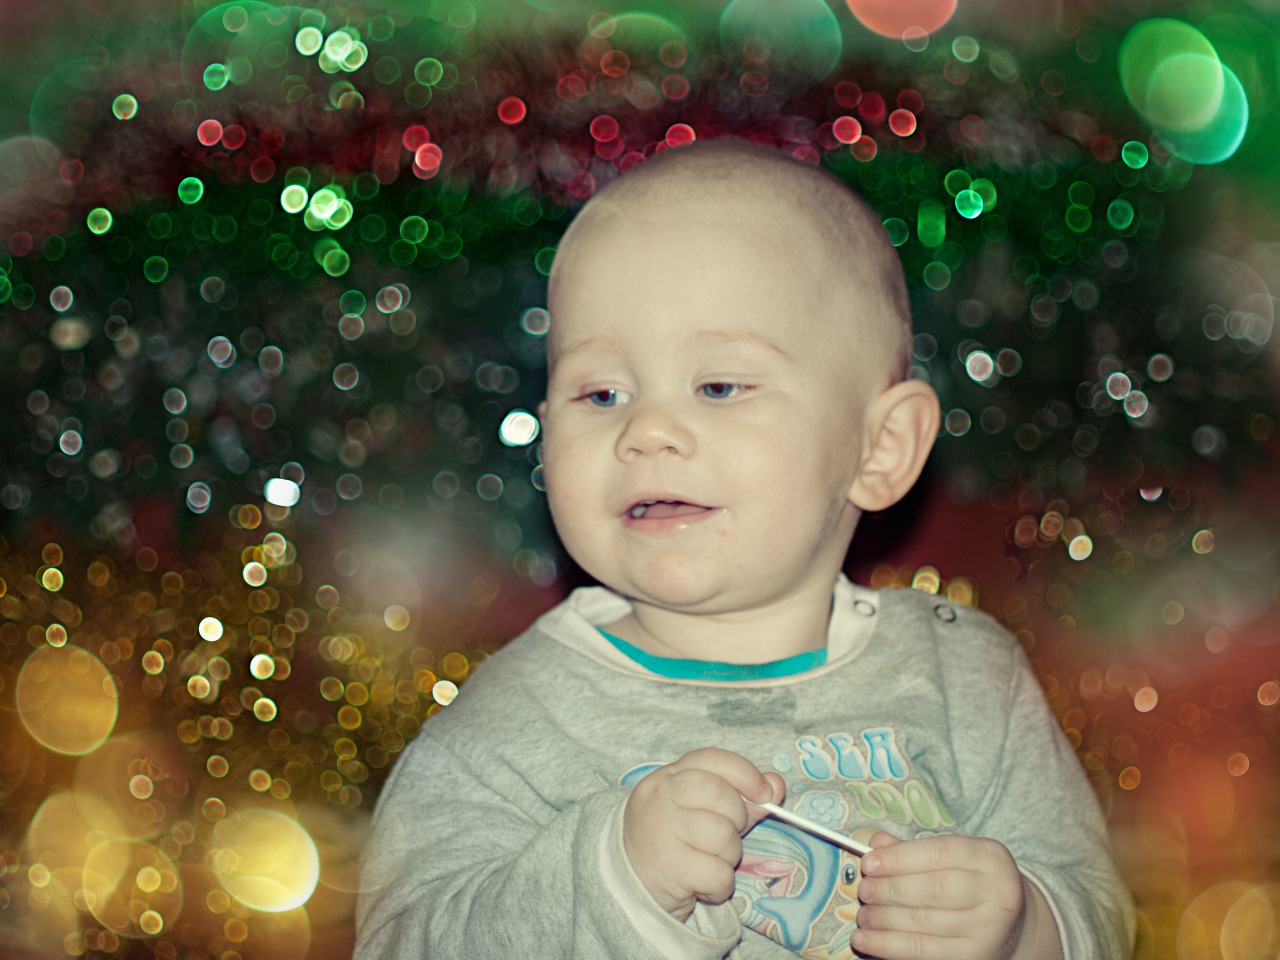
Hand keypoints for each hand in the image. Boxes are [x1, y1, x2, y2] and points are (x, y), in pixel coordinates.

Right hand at [623, 747, 784, 921]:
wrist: (629, 883)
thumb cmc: (673, 840)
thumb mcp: (700, 810)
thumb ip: (739, 795)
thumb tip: (776, 784)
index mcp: (668, 776)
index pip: (712, 759)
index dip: (745, 773)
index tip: (765, 793)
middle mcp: (659, 797)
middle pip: (719, 795)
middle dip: (738, 818)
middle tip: (728, 835)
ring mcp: (659, 830)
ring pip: (723, 837)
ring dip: (729, 856)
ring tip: (711, 861)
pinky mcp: (666, 867)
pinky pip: (719, 874)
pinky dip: (720, 885)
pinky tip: (703, 884)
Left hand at [850, 832, 1026, 959]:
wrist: (1011, 927)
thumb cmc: (971, 884)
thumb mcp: (953, 859)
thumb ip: (914, 850)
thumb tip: (876, 842)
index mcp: (990, 857)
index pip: (940, 852)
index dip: (899, 858)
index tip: (868, 863)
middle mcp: (997, 893)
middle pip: (933, 889)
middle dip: (890, 890)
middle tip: (864, 890)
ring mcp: (989, 929)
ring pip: (924, 922)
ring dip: (884, 919)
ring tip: (863, 915)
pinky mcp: (974, 957)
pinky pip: (923, 951)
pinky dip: (888, 945)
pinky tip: (865, 940)